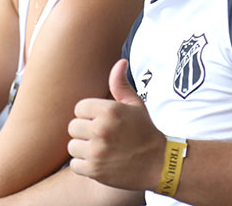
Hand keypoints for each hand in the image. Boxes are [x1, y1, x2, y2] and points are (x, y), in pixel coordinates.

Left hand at [67, 59, 164, 191]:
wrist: (160, 164)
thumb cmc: (145, 132)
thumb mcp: (136, 105)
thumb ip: (121, 84)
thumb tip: (120, 62)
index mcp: (109, 110)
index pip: (79, 108)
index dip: (89, 116)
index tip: (102, 122)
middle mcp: (101, 129)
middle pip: (73, 127)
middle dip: (85, 132)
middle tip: (102, 138)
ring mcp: (97, 151)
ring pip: (72, 147)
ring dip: (83, 150)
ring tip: (101, 150)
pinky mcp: (95, 170)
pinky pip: (74, 165)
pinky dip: (84, 166)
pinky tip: (100, 163)